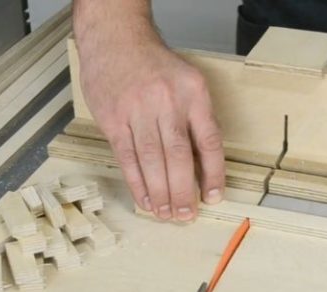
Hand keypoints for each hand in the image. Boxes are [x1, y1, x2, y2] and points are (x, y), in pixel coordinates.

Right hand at [77, 29, 224, 221]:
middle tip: (186, 215)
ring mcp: (137, 110)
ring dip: (160, 193)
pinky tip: (145, 200)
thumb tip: (204, 167)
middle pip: (178, 156)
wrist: (116, 40)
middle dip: (183, 191)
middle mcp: (167, 102)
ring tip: (167, 214)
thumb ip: (197, 119)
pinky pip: (127, 158)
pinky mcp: (113, 119)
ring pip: (152, 161)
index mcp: (193, 93)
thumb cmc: (155, 66)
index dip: (213, 173)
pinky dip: (137, 183)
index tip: (213, 196)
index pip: (209, 141)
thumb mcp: (188, 82)